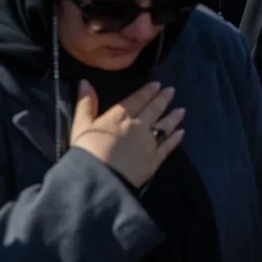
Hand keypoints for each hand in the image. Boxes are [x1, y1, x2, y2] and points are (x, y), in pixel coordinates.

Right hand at [70, 80, 185, 188]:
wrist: (98, 180)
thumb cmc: (85, 153)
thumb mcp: (80, 126)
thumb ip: (85, 104)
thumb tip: (84, 81)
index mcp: (120, 116)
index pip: (137, 100)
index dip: (148, 91)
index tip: (157, 84)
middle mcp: (138, 125)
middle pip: (154, 109)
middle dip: (163, 99)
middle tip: (172, 91)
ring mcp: (149, 142)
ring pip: (165, 125)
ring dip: (174, 117)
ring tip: (182, 110)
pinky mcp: (154, 159)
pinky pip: (168, 145)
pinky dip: (176, 138)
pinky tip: (181, 133)